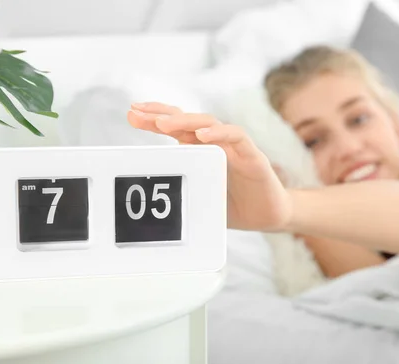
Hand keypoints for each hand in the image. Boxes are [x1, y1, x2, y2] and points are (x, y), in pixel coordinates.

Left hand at [127, 102, 291, 230]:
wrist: (267, 216)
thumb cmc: (233, 206)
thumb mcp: (199, 199)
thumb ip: (181, 194)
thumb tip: (149, 209)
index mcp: (201, 151)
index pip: (175, 128)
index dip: (153, 119)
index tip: (131, 114)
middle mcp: (216, 144)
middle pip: (186, 120)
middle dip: (160, 115)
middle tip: (136, 112)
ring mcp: (234, 147)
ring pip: (209, 123)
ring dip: (185, 121)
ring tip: (163, 124)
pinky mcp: (253, 156)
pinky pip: (237, 137)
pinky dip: (220, 133)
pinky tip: (203, 135)